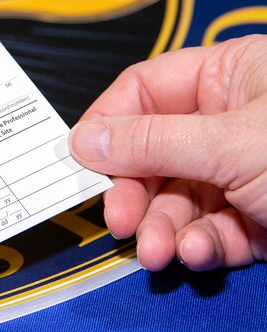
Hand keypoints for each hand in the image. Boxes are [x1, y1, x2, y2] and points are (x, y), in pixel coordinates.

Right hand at [68, 35, 266, 270]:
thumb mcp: (232, 143)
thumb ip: (152, 142)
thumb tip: (84, 139)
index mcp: (228, 77)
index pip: (145, 91)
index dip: (109, 124)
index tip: (82, 161)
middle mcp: (231, 121)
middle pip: (155, 153)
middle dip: (137, 193)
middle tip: (121, 222)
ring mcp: (244, 171)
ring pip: (180, 198)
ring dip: (165, 229)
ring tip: (160, 253)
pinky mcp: (260, 217)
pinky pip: (213, 228)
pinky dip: (203, 245)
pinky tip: (201, 254)